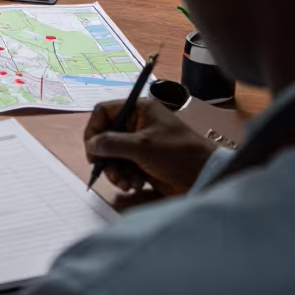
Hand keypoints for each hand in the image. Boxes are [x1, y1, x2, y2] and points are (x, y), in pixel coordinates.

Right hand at [84, 97, 217, 197]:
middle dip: (106, 157)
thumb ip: (112, 144)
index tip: (91, 151)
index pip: (104, 112)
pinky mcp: (143, 161)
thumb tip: (90, 145)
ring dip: (116, 171)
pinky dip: (126, 177)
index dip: (94, 130)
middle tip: (107, 172)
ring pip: (113, 155)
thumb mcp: (142, 146)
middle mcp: (137, 124)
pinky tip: (136, 185)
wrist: (204, 176)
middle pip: (106, 137)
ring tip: (127, 183)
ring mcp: (140, 144)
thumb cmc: (176, 153)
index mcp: (138, 109)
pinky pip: (124, 167)